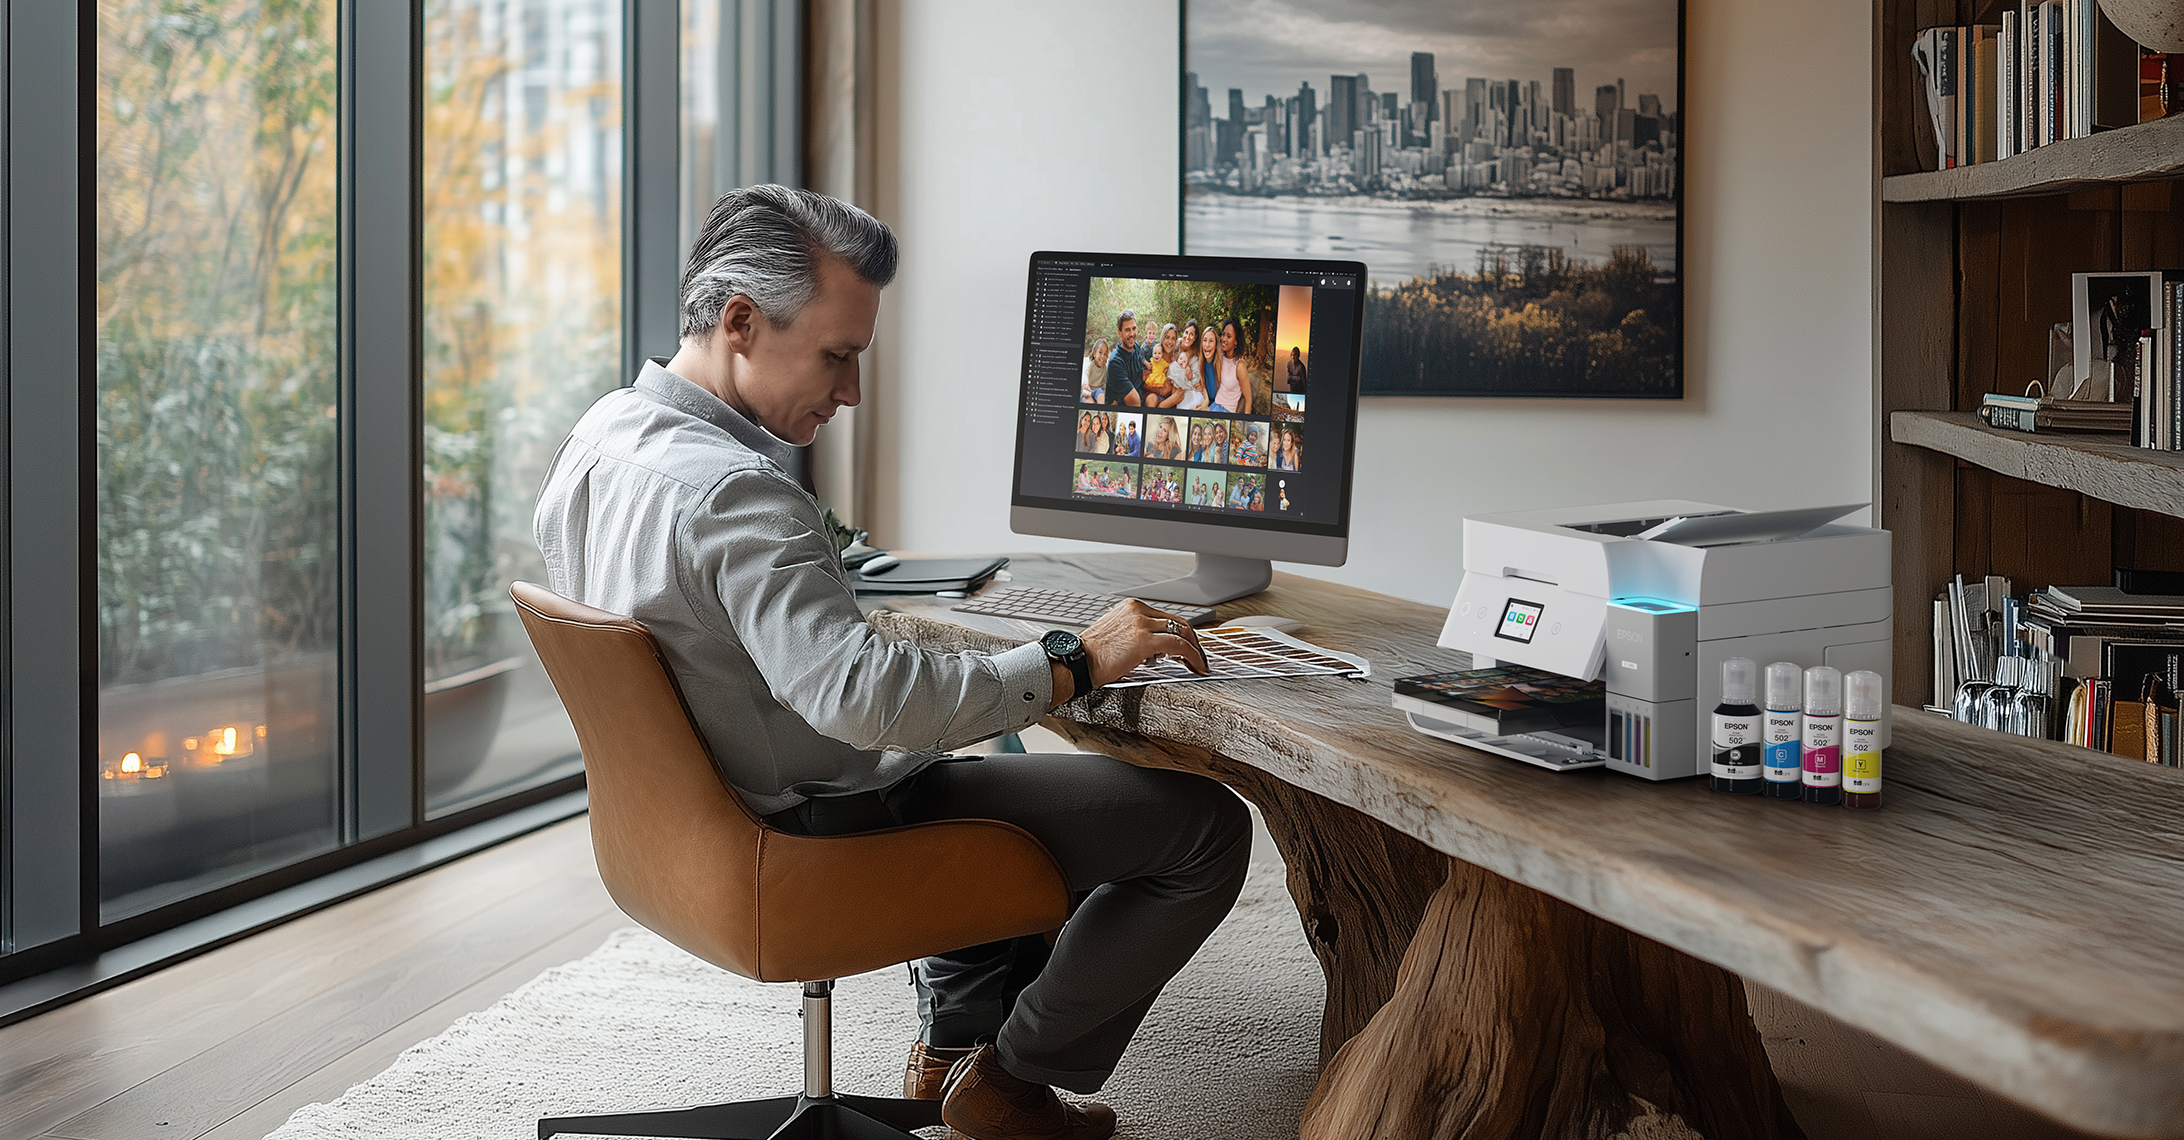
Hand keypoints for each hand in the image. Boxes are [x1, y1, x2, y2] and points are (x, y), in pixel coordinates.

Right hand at [1080, 599, 1208, 688]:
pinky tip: (1196, 666)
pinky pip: (1179, 646)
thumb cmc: (1092, 654)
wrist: (1077, 661)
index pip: (1166, 617)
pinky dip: (1192, 656)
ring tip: (1199, 664)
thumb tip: (1156, 648)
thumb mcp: (1116, 634)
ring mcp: (1141, 624)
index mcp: (1131, 607)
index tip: (1189, 645)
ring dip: (1195, 650)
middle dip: (1193, 640)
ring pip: (1181, 632)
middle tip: (1199, 656)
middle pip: (1178, 622)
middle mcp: (1138, 610)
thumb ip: (1136, 633)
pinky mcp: (1144, 640)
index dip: (1182, 632)